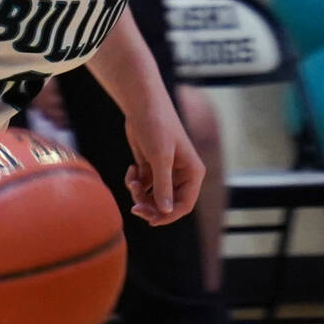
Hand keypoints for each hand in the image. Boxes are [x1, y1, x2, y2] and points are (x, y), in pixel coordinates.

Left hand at [122, 97, 202, 225]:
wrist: (142, 104)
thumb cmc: (157, 126)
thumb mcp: (160, 158)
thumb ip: (162, 186)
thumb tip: (165, 212)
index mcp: (192, 172)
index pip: (185, 204)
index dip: (168, 216)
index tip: (150, 219)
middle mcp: (181, 174)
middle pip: (167, 204)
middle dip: (150, 206)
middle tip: (134, 207)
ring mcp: (165, 171)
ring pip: (153, 197)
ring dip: (140, 194)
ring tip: (132, 180)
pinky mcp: (151, 166)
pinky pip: (143, 186)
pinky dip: (134, 183)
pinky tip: (131, 170)